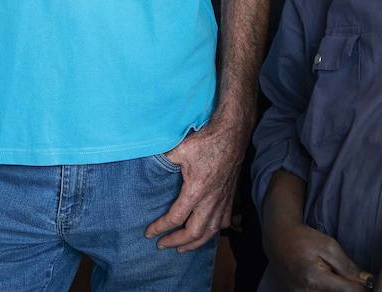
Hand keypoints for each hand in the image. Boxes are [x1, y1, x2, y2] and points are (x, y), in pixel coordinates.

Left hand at [144, 116, 246, 251]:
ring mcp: (223, 200)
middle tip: (162, 245)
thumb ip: (164, 161)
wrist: (232, 133)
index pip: (175, 218)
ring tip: (182, 248)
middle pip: (194, 232)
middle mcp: (211, 200)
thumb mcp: (180, 149)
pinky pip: (224, 222)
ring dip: (195, 243)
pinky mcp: (230, 196)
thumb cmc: (207, 140)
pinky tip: (207, 232)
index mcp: (196, 191)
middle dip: (176, 242)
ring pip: (211, 231)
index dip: (160, 228)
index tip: (148, 233)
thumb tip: (149, 165)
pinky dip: (214, 231)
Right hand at [265, 218, 370, 290]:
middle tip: (348, 277)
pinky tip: (325, 281)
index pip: (349, 291)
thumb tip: (367, 281)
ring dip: (336, 289)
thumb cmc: (304, 239)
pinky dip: (325, 290)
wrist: (277, 240)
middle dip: (347, 288)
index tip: (367, 283)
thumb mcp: (329, 246)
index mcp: (315, 279)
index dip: (362, 288)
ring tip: (333, 277)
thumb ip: (348, 266)